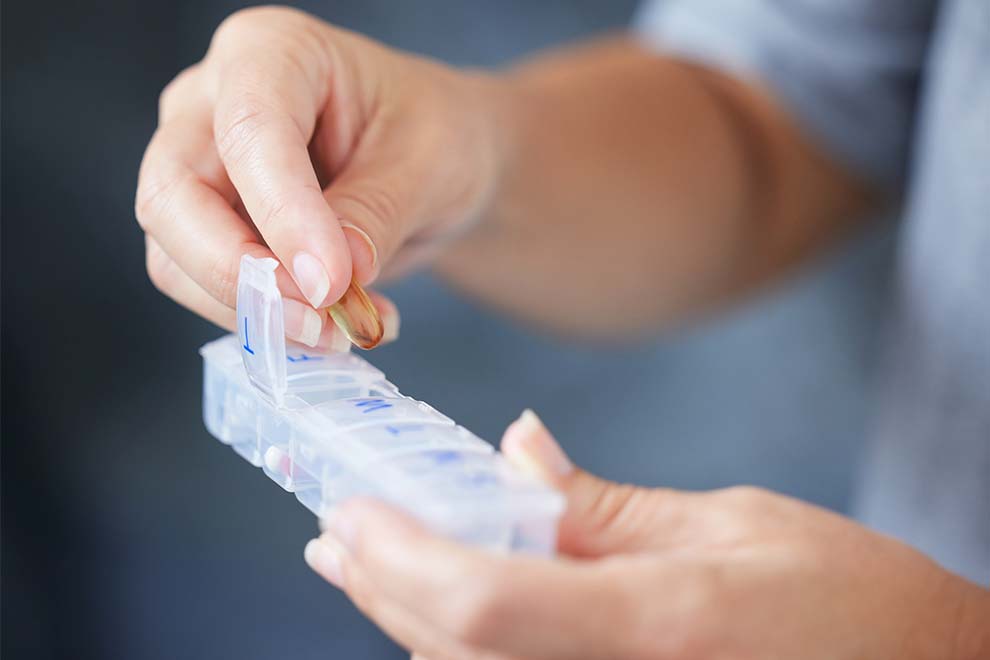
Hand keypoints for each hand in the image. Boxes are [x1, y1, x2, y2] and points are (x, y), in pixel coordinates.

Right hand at [136, 6, 500, 346]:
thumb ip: (374, 215)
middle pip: (174, 196)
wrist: (433, 162)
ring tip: (343, 330)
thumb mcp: (429, 164)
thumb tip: (326, 282)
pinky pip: (205, 289)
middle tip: (323, 322)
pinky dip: (265, 322)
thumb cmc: (434, 134)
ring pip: (174, 256)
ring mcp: (198, 166)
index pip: (248, 131)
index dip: (282, 213)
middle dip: (243, 275)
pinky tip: (333, 327)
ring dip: (255, 312)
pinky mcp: (205, 227)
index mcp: (272, 51)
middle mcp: (212, 101)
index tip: (330, 282)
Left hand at [305, 411, 989, 658]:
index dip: (401, 557)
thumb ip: (604, 505)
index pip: (484, 601)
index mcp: (654, 623)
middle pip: (455, 648)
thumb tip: (516, 448)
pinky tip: (443, 604)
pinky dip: (462, 642)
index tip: (353, 512)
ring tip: (365, 559)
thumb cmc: (849, 600)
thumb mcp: (730, 524)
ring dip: (406, 615)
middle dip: (381, 586)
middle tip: (337, 532)